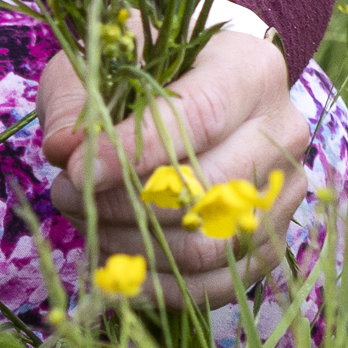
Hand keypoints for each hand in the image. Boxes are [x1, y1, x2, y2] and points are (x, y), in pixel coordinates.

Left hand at [36, 15, 301, 308]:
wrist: (205, 85)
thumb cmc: (150, 67)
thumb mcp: (108, 62)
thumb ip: (83, 98)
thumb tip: (64, 151)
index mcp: (250, 70)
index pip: (198, 118)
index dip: (133, 152)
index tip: (76, 172)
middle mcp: (282, 131)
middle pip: (206, 189)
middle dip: (124, 204)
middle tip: (68, 196)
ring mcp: (284, 192)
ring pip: (211, 245)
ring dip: (136, 248)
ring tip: (88, 224)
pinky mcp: (272, 240)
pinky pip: (219, 282)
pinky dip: (161, 286)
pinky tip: (118, 268)